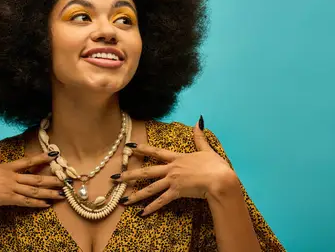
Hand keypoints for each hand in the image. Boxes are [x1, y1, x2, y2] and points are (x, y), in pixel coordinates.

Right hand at [0, 146, 64, 210]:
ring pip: (34, 190)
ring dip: (49, 192)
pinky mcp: (8, 199)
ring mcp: (11, 188)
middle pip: (36, 178)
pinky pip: (26, 201)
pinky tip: (46, 204)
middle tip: (66, 180)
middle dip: (52, 179)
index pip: (28, 161)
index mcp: (7, 167)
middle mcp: (12, 177)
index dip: (42, 158)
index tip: (54, 155)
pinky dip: (37, 203)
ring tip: (61, 194)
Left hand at [112, 119, 240, 215]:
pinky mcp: (177, 192)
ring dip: (136, 194)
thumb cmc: (214, 165)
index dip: (142, 149)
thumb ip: (199, 136)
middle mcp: (171, 169)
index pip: (156, 152)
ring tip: (122, 200)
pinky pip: (161, 201)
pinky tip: (141, 213)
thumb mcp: (206, 149)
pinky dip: (151, 208)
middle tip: (114, 178)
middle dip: (129, 175)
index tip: (128, 147)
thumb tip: (198, 121)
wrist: (219, 179)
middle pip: (146, 172)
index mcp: (177, 158)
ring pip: (150, 188)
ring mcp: (173, 181)